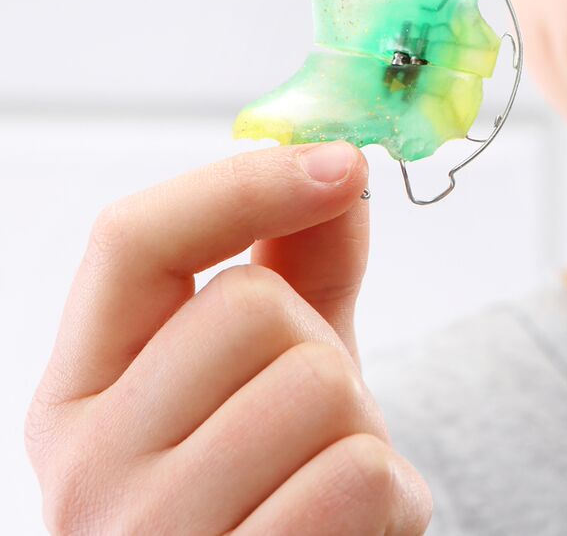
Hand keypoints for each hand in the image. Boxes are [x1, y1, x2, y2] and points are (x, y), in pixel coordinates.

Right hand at [25, 142, 431, 534]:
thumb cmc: (274, 490)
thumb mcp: (271, 375)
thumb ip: (300, 269)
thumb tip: (340, 166)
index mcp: (79, 395)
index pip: (131, 243)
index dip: (241, 184)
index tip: (342, 162)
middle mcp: (87, 468)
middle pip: (251, 309)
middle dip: (325, 349)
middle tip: (316, 423)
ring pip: (319, 386)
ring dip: (365, 428)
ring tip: (330, 483)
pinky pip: (359, 478)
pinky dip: (392, 498)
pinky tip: (355, 532)